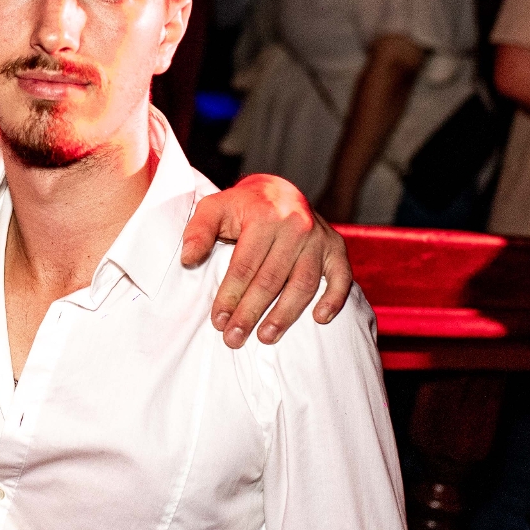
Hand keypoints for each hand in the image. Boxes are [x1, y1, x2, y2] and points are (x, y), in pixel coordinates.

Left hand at [182, 174, 354, 345]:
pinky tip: (319, 319)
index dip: (230, 295)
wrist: (279, 191)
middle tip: (234, 338)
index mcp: (263, 215)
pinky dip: (334, 299)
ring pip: (303, 283)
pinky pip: (341, 276)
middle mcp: (295, 225)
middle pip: (271, 278)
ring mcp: (318, 238)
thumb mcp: (214, 208)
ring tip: (266, 337)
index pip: (244, 264)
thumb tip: (188, 260)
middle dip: (251, 312)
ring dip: (285, 314)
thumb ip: (198, 231)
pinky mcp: (335, 247)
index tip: (218, 321)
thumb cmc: (242, 206)